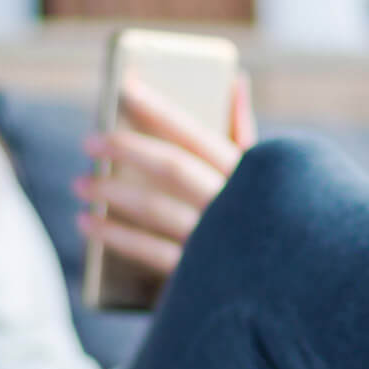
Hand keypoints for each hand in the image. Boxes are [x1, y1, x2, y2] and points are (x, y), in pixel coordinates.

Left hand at [74, 72, 256, 281]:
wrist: (289, 289)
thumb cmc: (268, 218)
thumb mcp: (268, 176)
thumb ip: (243, 130)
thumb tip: (234, 79)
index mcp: (251, 175)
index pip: (196, 133)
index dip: (160, 108)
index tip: (125, 86)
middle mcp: (235, 205)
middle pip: (171, 168)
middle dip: (126, 149)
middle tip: (89, 142)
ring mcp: (216, 242)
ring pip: (155, 209)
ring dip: (110, 193)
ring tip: (79, 184)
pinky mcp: (199, 276)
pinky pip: (150, 251)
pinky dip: (114, 235)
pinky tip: (87, 222)